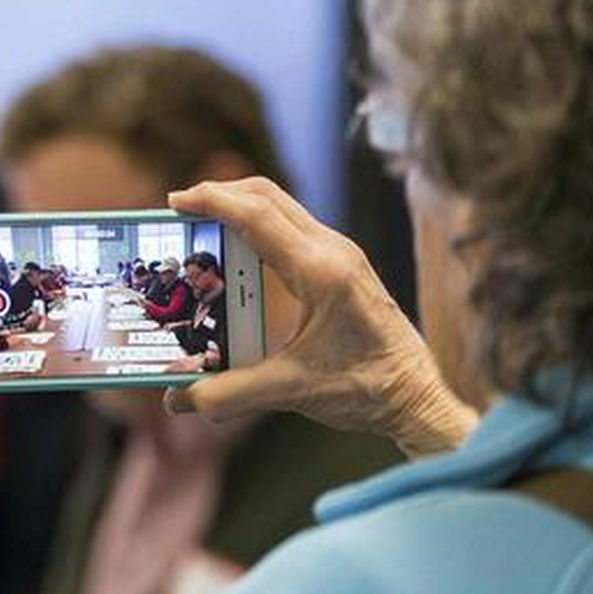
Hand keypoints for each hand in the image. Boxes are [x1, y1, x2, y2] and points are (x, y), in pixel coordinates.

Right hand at [163, 178, 477, 455]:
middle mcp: (333, 252)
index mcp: (322, 272)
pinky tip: (236, 254)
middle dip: (218, 195)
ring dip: (238, 208)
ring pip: (280, 207)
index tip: (175, 202)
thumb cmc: (368, 389)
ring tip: (200, 228)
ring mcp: (340, 255)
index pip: (258, 216)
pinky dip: (256, 228)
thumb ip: (229, 394)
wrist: (417, 396)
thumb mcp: (292, 391)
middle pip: (266, 196)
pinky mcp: (341, 266)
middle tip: (179, 212)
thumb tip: (177, 398)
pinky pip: (291, 229)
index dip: (212, 202)